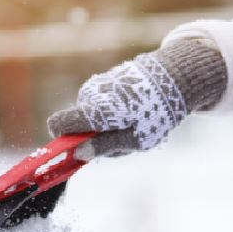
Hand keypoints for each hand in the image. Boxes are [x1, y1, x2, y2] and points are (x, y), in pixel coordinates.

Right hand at [47, 40, 225, 157]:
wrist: (174, 78)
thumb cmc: (155, 114)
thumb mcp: (134, 139)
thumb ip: (104, 147)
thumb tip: (78, 153)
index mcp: (94, 111)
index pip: (58, 124)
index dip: (61, 139)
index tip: (77, 148)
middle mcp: (90, 95)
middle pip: (78, 123)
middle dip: (93, 136)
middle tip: (124, 139)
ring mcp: (97, 85)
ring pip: (91, 114)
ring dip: (106, 124)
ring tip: (134, 123)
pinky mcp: (106, 79)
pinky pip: (101, 103)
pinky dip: (113, 111)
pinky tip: (134, 111)